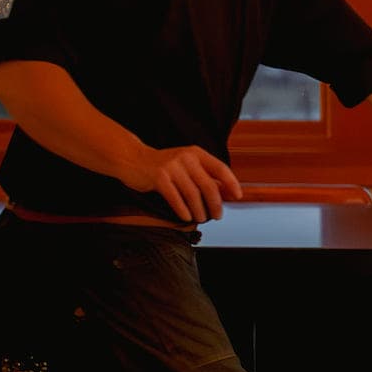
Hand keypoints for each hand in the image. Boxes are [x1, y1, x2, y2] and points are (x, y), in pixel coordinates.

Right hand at [125, 143, 242, 223]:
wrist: (134, 159)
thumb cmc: (164, 166)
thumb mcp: (186, 165)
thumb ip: (204, 175)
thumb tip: (226, 193)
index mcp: (197, 153)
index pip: (220, 168)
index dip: (231, 183)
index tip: (237, 196)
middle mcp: (186, 158)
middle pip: (208, 185)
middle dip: (215, 204)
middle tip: (218, 216)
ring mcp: (172, 167)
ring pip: (192, 194)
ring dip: (199, 210)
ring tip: (201, 218)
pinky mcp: (159, 177)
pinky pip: (175, 198)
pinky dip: (183, 210)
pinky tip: (186, 218)